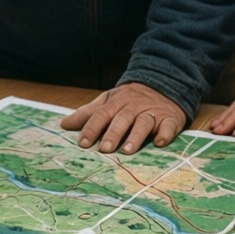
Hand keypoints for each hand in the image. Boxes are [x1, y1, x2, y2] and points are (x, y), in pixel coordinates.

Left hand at [60, 83, 184, 153]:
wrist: (164, 83)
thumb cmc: (130, 98)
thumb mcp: (108, 101)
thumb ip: (88, 113)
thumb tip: (64, 124)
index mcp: (117, 102)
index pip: (101, 114)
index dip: (92, 128)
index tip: (83, 142)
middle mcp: (134, 107)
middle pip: (122, 119)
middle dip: (112, 134)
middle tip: (104, 149)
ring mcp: (152, 112)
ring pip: (143, 123)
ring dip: (136, 136)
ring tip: (128, 150)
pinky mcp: (170, 118)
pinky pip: (168, 126)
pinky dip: (165, 133)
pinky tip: (160, 142)